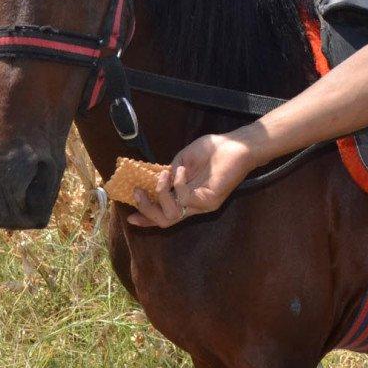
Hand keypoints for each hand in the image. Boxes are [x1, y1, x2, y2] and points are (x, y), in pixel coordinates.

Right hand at [125, 131, 257, 227]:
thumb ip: (169, 173)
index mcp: (187, 197)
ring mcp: (202, 205)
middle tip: (138, 193)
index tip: (130, 218)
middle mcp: (194, 205)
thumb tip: (152, 181)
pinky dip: (177, 183)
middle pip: (165, 221)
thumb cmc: (212, 150)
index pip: (165, 213)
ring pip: (171, 215)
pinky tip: (183, 170)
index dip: (147, 218)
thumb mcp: (182, 160)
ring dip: (160, 194)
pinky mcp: (209, 201)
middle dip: (147, 210)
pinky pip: (184, 199)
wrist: (236, 145)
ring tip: (164, 176)